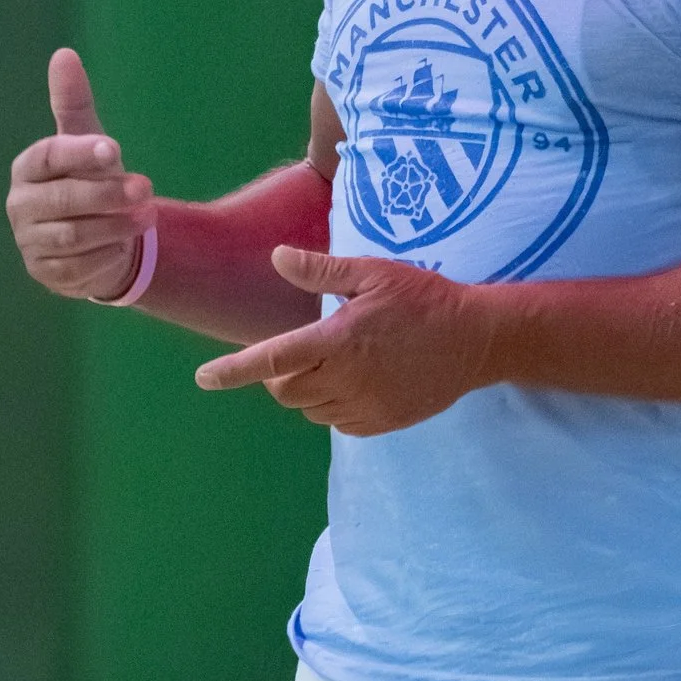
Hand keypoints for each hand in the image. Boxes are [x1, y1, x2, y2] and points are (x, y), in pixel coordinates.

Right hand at [6, 48, 153, 301]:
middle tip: (146, 188)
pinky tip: (125, 247)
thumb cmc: (90, 180)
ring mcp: (30, 242)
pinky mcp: (45, 273)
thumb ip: (74, 104)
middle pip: (62, 199)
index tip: (114, 149)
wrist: (98, 238)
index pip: (47, 156)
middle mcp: (21, 205)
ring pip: (73, 236)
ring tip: (147, 215)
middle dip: (107, 194)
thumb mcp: (88, 142)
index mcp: (27, 168)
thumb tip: (64, 54)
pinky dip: (107, 256)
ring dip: (115, 226)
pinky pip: (79, 268)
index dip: (79, 152)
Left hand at [194, 246, 493, 433]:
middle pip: (285, 389)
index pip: (272, 359)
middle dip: (279, 373)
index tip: (203, 379)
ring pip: (309, 409)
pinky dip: (332, 406)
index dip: (232, 370)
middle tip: (302, 350)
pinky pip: (336, 422)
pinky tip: (357, 381)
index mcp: (338, 340)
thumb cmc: (424, 298)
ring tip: (336, 361)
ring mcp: (363, 406)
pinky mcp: (379, 423)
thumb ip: (322, 270)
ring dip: (307, 389)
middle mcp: (345, 379)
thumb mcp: (374, 272)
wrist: (477, 340)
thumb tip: (277, 257)